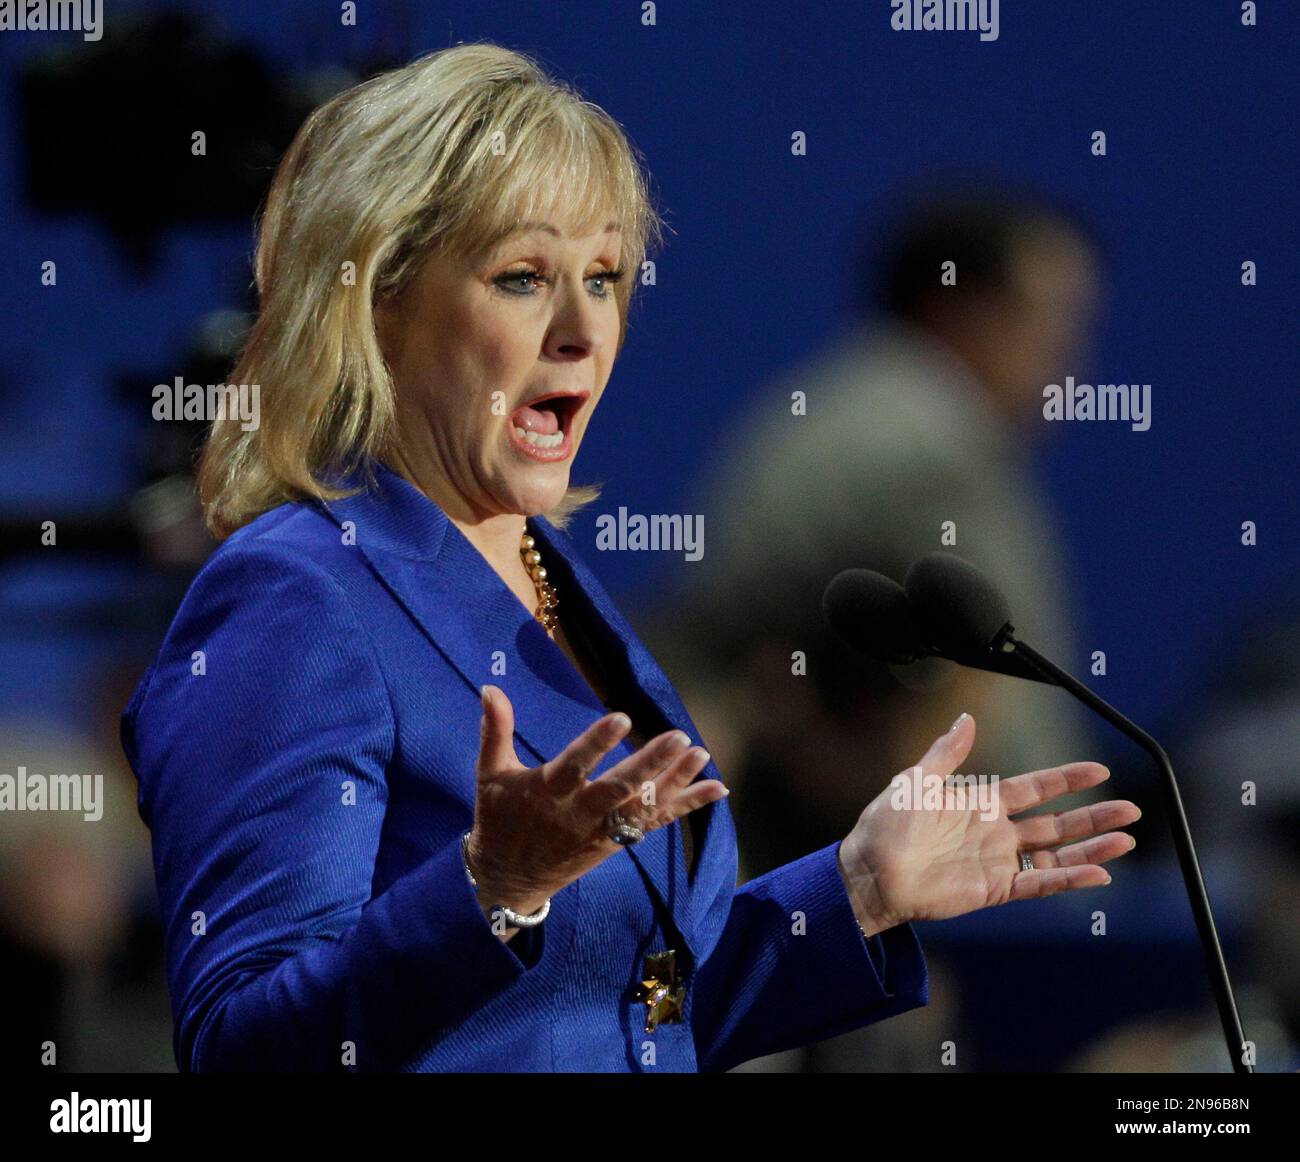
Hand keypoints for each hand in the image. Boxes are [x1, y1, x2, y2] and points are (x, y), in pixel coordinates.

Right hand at [465, 685, 726, 929]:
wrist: (507, 881)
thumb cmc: (499, 819)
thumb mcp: (490, 776)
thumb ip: (495, 730)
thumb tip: (491, 687)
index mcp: (547, 792)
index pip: (575, 765)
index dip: (597, 743)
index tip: (621, 718)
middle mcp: (579, 813)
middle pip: (619, 789)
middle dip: (650, 764)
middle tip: (678, 737)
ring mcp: (601, 831)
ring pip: (643, 807)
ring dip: (676, 782)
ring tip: (701, 753)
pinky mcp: (617, 843)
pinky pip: (656, 823)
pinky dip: (687, 806)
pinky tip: (717, 788)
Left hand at [837, 714, 1140, 935]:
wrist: (870, 870)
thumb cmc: (886, 824)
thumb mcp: (916, 779)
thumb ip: (947, 752)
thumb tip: (966, 717)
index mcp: (981, 802)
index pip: (1036, 788)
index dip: (1067, 779)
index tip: (1100, 771)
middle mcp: (996, 832)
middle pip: (1057, 822)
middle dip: (1094, 816)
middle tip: (1131, 809)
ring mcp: (998, 861)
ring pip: (1056, 854)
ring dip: (1091, 848)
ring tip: (1126, 840)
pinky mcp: (994, 889)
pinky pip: (1038, 883)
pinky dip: (1068, 879)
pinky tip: (1096, 874)